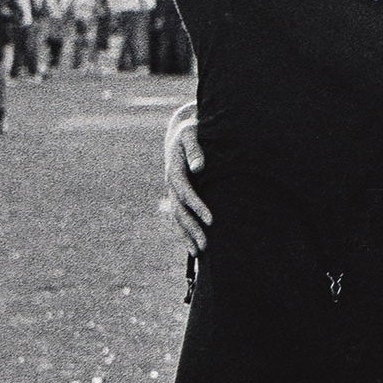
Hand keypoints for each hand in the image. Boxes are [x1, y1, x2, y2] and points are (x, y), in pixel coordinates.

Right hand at [164, 102, 210, 250]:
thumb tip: (199, 167)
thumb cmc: (192, 130)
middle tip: (206, 245)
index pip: (186, 192)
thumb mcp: (192, 133)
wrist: (181, 129)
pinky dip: (186, 231)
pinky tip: (194, 246)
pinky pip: (180, 216)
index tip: (211, 220)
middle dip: (192, 228)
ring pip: (178, 217)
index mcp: (175, 169)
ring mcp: (173, 190)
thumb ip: (196, 149)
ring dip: (187, 235)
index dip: (198, 206)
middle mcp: (171, 183)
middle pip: (180, 210)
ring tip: (200, 253)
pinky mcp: (178, 194)